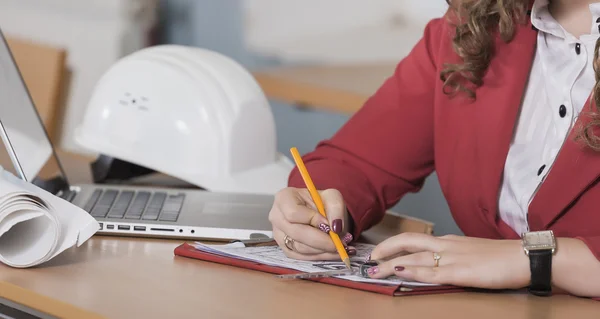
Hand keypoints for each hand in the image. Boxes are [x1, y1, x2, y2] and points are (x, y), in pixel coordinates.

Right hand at [268, 187, 354, 259]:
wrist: (317, 211)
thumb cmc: (321, 201)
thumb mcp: (332, 196)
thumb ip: (336, 208)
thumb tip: (335, 227)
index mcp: (284, 198)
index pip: (294, 213)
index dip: (312, 220)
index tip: (329, 224)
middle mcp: (276, 217)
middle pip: (296, 233)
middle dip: (321, 240)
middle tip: (340, 243)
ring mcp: (279, 234)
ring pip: (300, 247)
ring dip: (322, 250)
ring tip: (341, 247)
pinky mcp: (285, 248)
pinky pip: (301, 257)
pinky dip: (319, 256)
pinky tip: (332, 252)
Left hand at [365, 233, 529, 289]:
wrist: (526, 256)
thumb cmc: (503, 257)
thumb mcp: (473, 252)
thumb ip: (455, 255)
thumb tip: (440, 262)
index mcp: (449, 241)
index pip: (416, 239)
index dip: (394, 244)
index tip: (380, 251)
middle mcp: (446, 245)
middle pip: (408, 242)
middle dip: (385, 249)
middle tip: (369, 259)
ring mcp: (452, 258)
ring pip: (414, 257)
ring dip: (390, 264)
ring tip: (373, 271)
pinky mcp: (460, 272)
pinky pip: (431, 272)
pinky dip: (413, 271)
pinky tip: (399, 272)